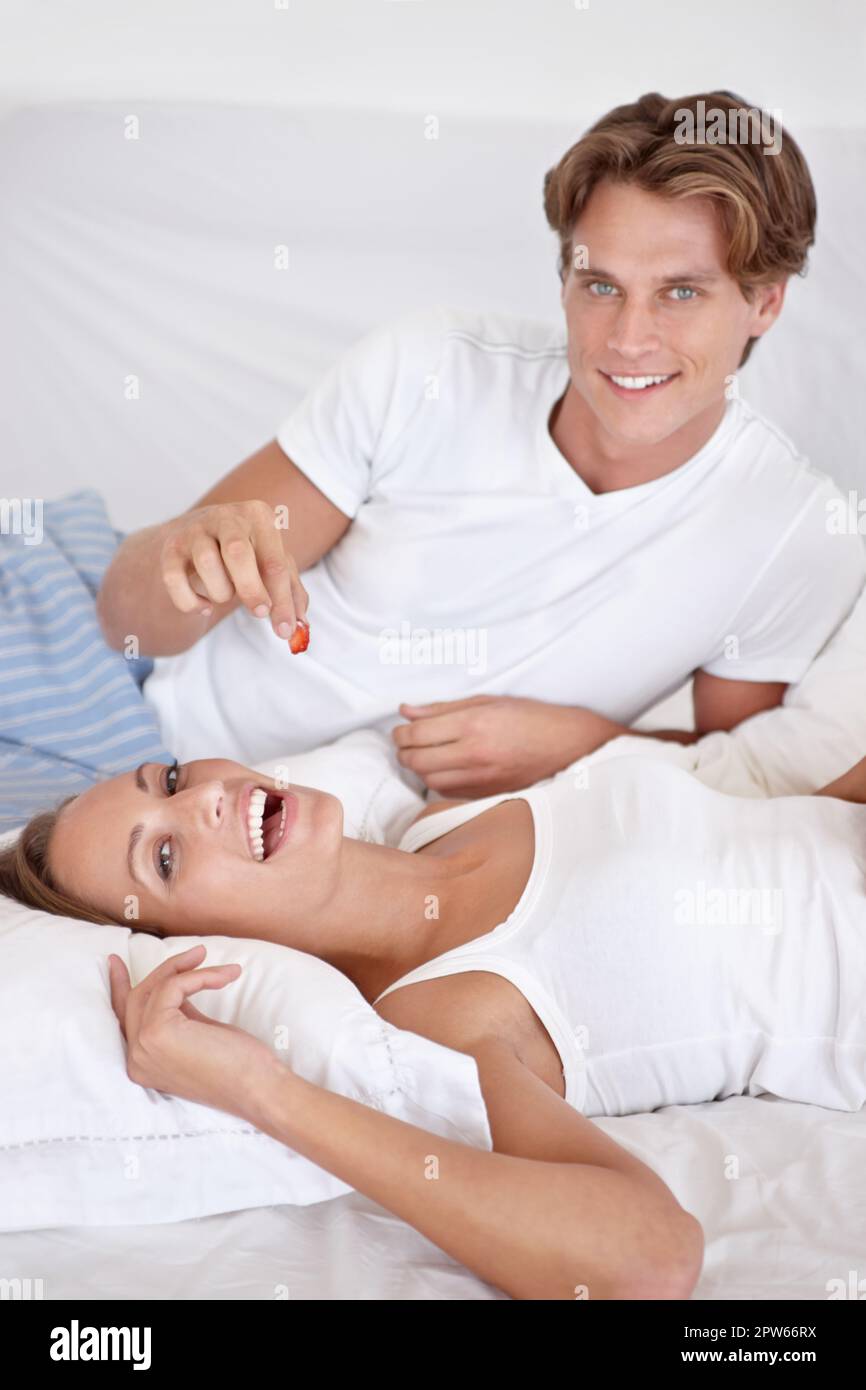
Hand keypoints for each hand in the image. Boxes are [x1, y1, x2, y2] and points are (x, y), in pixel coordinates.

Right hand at [107, 944, 281, 1122]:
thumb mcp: (198, 1034)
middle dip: (164, 970)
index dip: (119, 988)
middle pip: (137, 999)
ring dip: (186, 969)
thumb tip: (174, 986)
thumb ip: (179, 1015)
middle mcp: (136, 1060)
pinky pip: (172, 987)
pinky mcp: (157, 1032)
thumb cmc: (238, 1064)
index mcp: (143, 1064)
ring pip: (153, 989)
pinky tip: (224, 976)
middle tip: (195, 953)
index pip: (124, 1020)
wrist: (257, 1087)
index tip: (115, 961)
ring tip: (216, 963)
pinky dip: (198, 976)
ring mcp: (142, 1048)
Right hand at [159, 499, 309, 650]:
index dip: (282, 600)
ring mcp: (194, 529)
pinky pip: (174, 579)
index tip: (285, 629)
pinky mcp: (170, 548)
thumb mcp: (272, 565)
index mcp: (258, 515)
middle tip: (259, 612)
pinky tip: (204, 606)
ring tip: (226, 594)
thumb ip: (291, 594)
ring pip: (206, 564)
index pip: (274, 562)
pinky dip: (190, 601)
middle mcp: (225, 516)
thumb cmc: (247, 554)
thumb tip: (299, 627)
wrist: (200, 537)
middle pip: (237, 552)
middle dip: (251, 589)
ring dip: (220, 592)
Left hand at [393, 695, 608, 796]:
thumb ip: (443, 708)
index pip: (417, 734)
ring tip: (426, 756)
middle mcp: (474, 754)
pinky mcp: (487, 795)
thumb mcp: (488, 701)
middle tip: (406, 744)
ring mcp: (481, 779)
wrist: (570, 746)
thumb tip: (407, 711)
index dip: (400, 734)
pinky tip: (446, 769)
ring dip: (420, 769)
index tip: (400, 731)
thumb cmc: (532, 717)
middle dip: (404, 752)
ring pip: (429, 781)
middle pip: (417, 761)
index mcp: (473, 725)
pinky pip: (449, 793)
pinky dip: (439, 782)